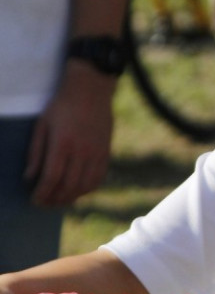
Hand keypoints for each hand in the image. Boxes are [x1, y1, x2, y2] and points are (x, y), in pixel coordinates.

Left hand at [26, 60, 115, 206]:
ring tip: (59, 200)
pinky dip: (87, 190)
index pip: (51, 178)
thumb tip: (29, 177)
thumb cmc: (62, 106)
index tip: (35, 200)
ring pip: (85, 186)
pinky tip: (77, 190)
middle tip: (45, 203)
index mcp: (62, 144)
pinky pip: (98, 179)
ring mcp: (96, 153)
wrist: (91, 90)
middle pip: (68, 186)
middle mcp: (82, 152)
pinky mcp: (106, 153)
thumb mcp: (42, 124)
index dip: (42, 194)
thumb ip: (36, 152)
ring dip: (71, 198)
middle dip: (55, 199)